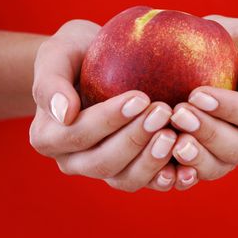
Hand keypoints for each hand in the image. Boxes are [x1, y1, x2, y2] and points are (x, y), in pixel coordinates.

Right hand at [30, 20, 177, 191]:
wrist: (93, 65)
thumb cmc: (76, 55)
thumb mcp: (57, 55)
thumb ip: (50, 83)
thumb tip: (64, 114)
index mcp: (50, 137)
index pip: (77, 134)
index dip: (109, 120)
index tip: (140, 98)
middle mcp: (74, 160)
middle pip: (103, 162)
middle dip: (135, 139)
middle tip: (163, 113)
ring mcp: (103, 168)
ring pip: (125, 179)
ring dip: (152, 161)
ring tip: (174, 136)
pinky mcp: (128, 169)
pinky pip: (146, 182)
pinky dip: (166, 178)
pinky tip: (187, 167)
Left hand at [156, 17, 237, 189]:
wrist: (213, 63)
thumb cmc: (234, 48)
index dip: (230, 109)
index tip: (198, 94)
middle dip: (208, 133)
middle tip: (179, 114)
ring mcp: (229, 156)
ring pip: (217, 168)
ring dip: (194, 157)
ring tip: (172, 140)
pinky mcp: (204, 164)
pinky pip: (194, 177)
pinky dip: (180, 175)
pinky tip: (164, 167)